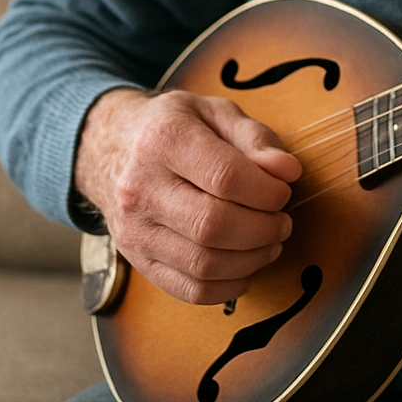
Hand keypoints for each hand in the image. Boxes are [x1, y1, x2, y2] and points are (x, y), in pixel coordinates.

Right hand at [73, 87, 303, 304]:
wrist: (114, 149)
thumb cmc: (175, 128)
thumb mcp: (215, 113)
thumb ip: (255, 138)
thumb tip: (287, 171)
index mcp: (163, 140)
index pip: (225, 177)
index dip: (266, 191)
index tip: (283, 192)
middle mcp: (140, 188)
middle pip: (213, 226)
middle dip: (263, 229)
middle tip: (282, 222)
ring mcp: (135, 229)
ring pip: (203, 263)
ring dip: (251, 260)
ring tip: (270, 242)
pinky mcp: (137, 260)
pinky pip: (188, 289)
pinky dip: (227, 286)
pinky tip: (244, 267)